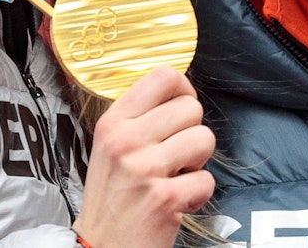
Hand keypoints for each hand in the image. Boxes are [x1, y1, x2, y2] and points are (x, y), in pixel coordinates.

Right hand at [73, 66, 215, 246]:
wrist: (100, 247)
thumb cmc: (112, 198)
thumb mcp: (111, 148)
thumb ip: (139, 119)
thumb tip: (179, 91)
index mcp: (113, 123)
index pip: (162, 76)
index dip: (183, 90)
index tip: (180, 109)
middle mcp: (126, 142)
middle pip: (191, 108)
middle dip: (191, 133)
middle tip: (173, 156)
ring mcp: (145, 170)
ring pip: (205, 139)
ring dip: (197, 163)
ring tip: (174, 177)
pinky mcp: (165, 198)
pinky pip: (207, 180)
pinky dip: (197, 195)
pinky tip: (176, 201)